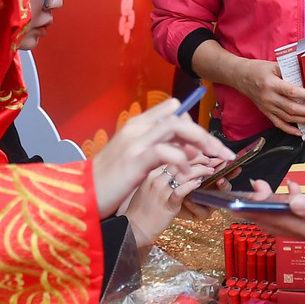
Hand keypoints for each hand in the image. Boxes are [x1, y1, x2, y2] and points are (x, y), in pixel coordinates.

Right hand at [91, 100, 231, 215]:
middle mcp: (137, 128)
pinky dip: (182, 160)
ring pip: (176, 127)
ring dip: (201, 142)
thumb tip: (181, 149)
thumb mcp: (131, 158)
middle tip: (223, 152)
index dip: (193, 123)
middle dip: (205, 134)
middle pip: (179, 116)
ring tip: (214, 159)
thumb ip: (154, 149)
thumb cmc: (107, 180)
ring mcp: (135, 142)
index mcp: (136, 125)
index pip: (172, 109)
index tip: (207, 142)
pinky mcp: (135, 160)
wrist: (82, 194)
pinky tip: (189, 173)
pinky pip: (165, 152)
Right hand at [122, 154, 222, 246]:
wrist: (133, 228)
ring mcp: (160, 191)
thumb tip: (178, 171)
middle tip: (210, 160)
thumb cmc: (140, 210)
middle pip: (179, 161)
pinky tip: (199, 183)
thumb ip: (160, 177)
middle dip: (198, 159)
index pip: (172, 156)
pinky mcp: (166, 204)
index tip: (200, 154)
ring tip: (210, 171)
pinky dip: (192, 185)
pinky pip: (181, 191)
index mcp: (150, 173)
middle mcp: (155, 179)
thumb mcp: (146, 187)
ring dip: (200, 170)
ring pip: (182, 174)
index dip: (189, 153)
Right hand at [229, 58, 304, 135]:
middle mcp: (269, 97)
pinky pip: (278, 124)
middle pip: (292, 108)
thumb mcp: (274, 65)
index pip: (292, 92)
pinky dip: (290, 130)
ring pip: (288, 118)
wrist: (240, 76)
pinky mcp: (265, 112)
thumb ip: (290, 71)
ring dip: (304, 121)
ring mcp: (267, 107)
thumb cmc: (258, 69)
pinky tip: (300, 132)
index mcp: (272, 84)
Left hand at [239, 183, 304, 257]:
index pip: (273, 220)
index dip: (254, 210)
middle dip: (255, 207)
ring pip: (284, 217)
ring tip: (260, 187)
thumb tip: (292, 201)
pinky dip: (291, 201)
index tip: (240, 196)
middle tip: (246, 188)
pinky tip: (293, 188)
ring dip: (270, 204)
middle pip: (273, 221)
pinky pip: (299, 213)